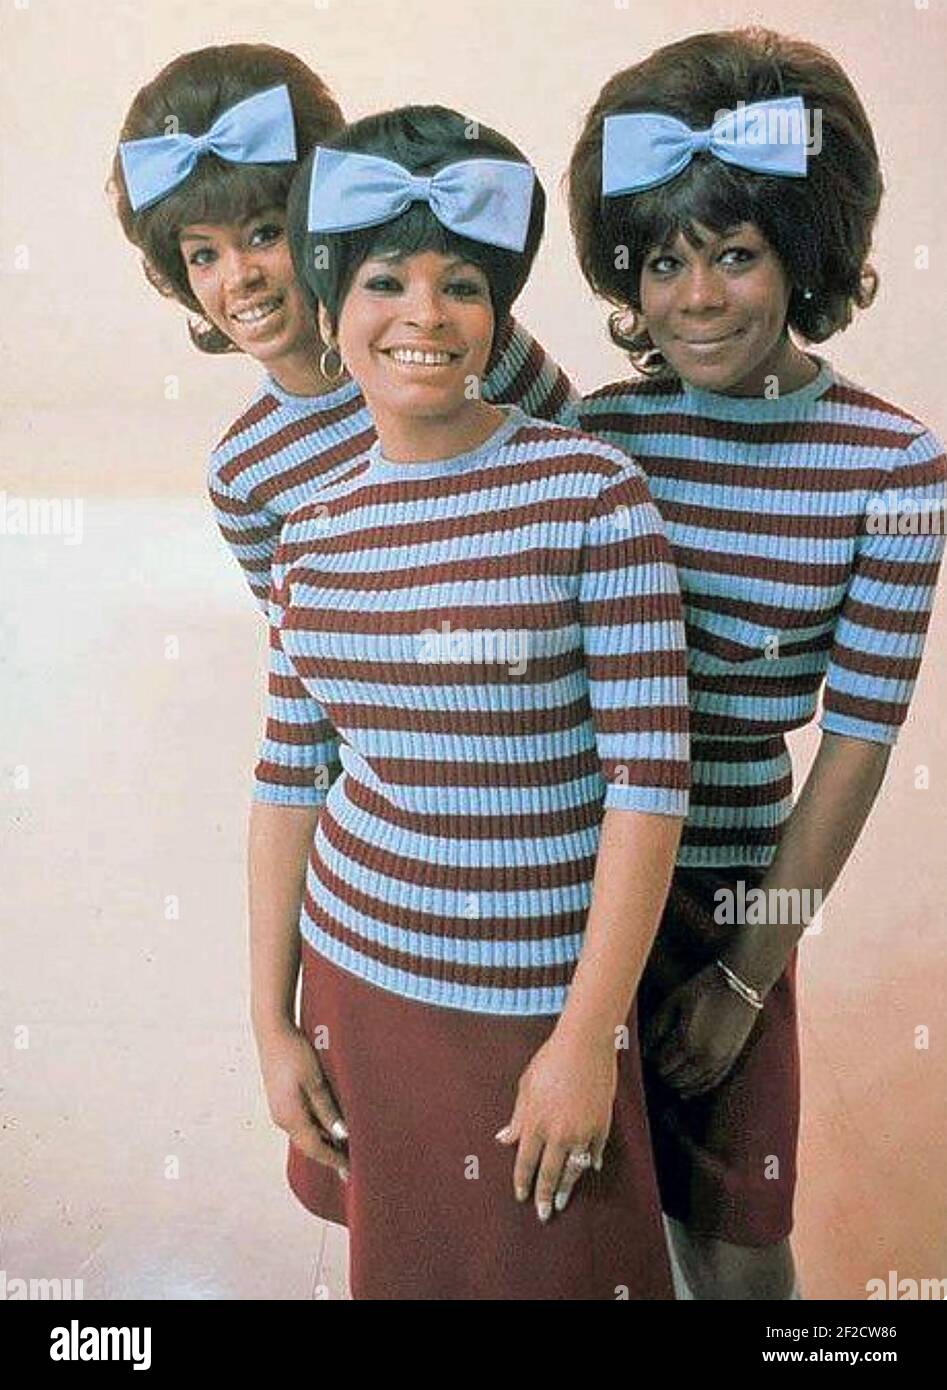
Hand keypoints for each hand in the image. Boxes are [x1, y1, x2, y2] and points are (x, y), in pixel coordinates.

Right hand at [254, 1021, 349, 1179]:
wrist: (273, 1030)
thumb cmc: (295, 1053)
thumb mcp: (316, 1081)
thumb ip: (327, 1110)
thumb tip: (341, 1135)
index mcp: (290, 1117)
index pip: (315, 1148)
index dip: (334, 1159)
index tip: (351, 1170)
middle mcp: (282, 1118)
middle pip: (308, 1145)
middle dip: (329, 1155)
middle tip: (350, 1164)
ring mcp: (280, 1110)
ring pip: (304, 1134)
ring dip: (322, 1142)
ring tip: (343, 1148)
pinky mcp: (282, 1100)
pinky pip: (300, 1123)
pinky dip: (316, 1129)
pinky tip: (328, 1127)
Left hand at [495, 1029, 615, 1222]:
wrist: (584, 1045)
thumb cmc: (551, 1060)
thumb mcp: (526, 1087)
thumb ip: (517, 1117)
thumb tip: (504, 1139)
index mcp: (535, 1123)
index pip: (526, 1162)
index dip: (523, 1182)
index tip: (522, 1196)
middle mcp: (558, 1133)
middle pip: (549, 1173)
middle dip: (544, 1195)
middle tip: (543, 1213)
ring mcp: (582, 1131)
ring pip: (573, 1169)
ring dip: (567, 1187)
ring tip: (562, 1200)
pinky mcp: (601, 1125)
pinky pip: (595, 1151)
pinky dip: (591, 1161)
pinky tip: (590, 1168)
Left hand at [641, 963, 760, 1099]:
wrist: (741, 983)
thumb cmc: (704, 987)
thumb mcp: (674, 1000)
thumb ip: (657, 1025)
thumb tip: (645, 1049)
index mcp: (687, 1040)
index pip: (662, 1065)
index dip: (653, 1060)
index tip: (649, 1052)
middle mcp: (704, 1056)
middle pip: (675, 1079)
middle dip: (664, 1072)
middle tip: (658, 1060)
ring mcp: (720, 1060)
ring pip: (693, 1086)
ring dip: (679, 1082)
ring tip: (671, 1072)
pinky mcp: (732, 1059)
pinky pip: (711, 1083)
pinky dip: (697, 1087)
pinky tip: (688, 1088)